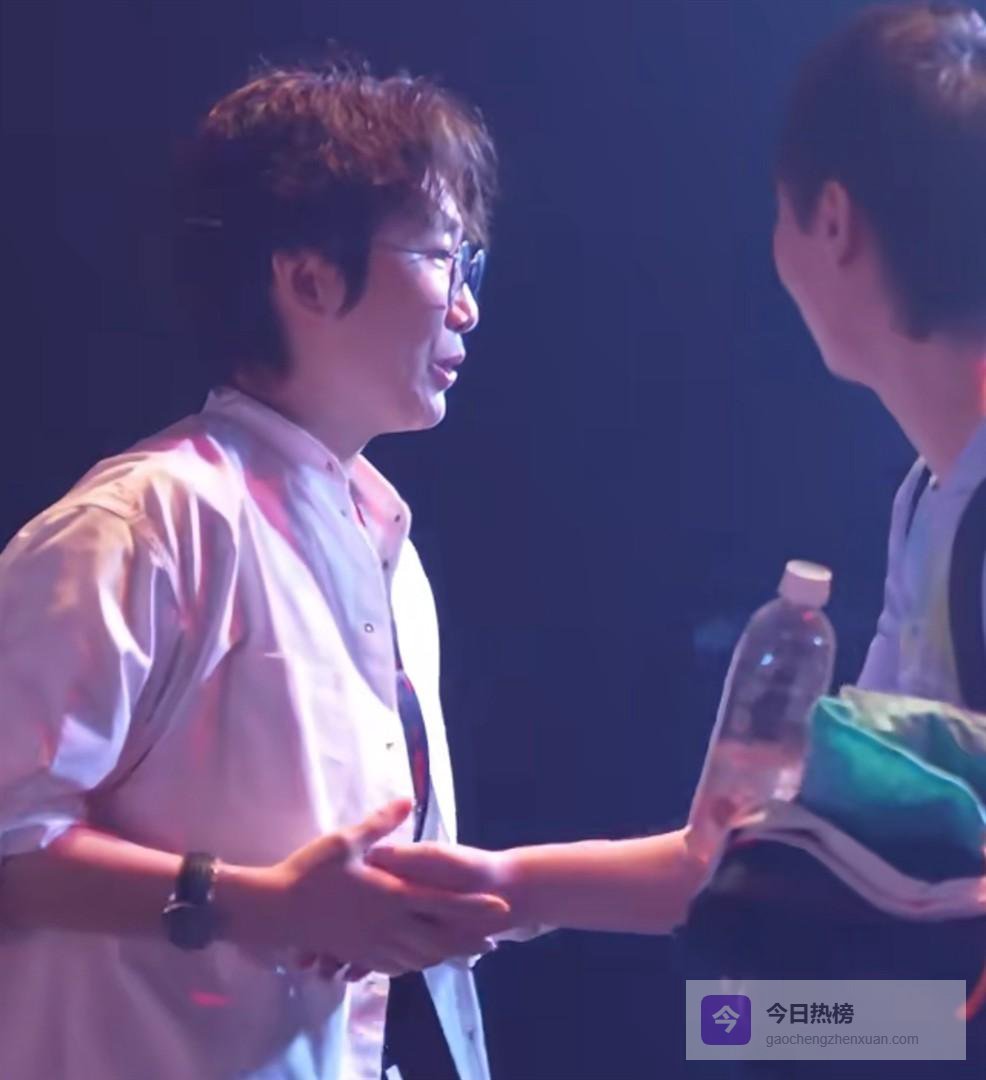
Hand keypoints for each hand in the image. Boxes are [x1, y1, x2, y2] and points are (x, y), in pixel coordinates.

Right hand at [231, 800, 510, 977]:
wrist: (274, 913)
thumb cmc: (309, 873)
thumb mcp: (345, 841)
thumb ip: (380, 823)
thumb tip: (407, 799)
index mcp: (390, 896)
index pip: (442, 903)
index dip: (474, 907)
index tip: (500, 908)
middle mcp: (388, 926)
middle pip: (438, 938)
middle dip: (467, 940)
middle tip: (493, 942)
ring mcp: (372, 945)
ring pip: (418, 956)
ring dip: (445, 956)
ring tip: (465, 955)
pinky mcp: (356, 955)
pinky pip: (394, 966)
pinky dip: (413, 965)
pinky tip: (418, 963)